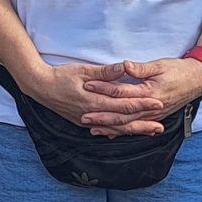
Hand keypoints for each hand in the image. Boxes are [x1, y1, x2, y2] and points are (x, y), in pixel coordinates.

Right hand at [21, 59, 163, 135]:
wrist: (40, 87)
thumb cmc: (60, 76)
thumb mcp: (83, 70)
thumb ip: (105, 72)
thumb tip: (124, 68)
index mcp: (94, 101)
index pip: (124, 104)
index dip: (142, 104)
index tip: (158, 103)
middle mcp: (92, 114)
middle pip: (123, 121)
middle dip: (143, 123)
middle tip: (162, 126)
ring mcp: (87, 121)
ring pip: (115, 129)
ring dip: (134, 131)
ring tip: (150, 132)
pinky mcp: (84, 122)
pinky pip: (105, 130)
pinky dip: (119, 132)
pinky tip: (128, 133)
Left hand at [79, 58, 201, 132]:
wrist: (198, 80)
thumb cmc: (179, 70)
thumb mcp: (160, 65)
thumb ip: (141, 68)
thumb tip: (124, 65)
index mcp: (150, 93)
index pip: (122, 92)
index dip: (104, 88)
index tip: (88, 85)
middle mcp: (151, 108)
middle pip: (122, 114)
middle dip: (102, 116)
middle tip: (84, 116)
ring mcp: (153, 115)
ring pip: (128, 124)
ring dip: (110, 127)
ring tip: (93, 128)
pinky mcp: (155, 117)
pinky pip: (136, 127)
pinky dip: (122, 131)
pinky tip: (110, 133)